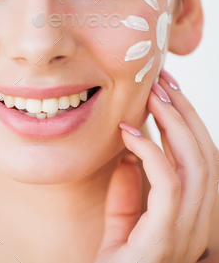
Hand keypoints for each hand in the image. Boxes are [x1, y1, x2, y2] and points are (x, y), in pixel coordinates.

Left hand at [96, 69, 216, 261]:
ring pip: (197, 165)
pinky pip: (169, 187)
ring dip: (175, 125)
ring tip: (151, 96)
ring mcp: (186, 233)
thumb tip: (128, 152)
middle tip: (161, 80)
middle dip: (185, 112)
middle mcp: (199, 223)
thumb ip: (129, 189)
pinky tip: (131, 134)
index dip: (188, 122)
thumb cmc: (116, 262)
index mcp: (193, 216)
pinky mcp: (163, 239)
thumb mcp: (122, 220)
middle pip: (206, 155)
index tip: (165, 89)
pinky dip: (153, 154)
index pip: (202, 159)